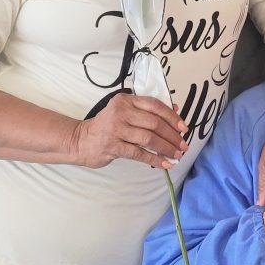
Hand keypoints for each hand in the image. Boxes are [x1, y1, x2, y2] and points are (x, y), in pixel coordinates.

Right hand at [72, 93, 188, 168]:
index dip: (172, 117)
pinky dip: (154, 159)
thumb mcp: (125, 112)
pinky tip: (165, 164)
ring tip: (177, 155)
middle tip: (183, 145)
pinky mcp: (113, 146)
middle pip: (154, 123)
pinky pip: (139, 153)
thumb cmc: (108, 126)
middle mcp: (121, 112)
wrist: (80, 140)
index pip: (155, 105)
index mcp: (127, 100)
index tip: (184, 127)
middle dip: (172, 135)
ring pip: (148, 139)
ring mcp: (116, 129)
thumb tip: (175, 111)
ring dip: (166, 148)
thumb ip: (147, 110)